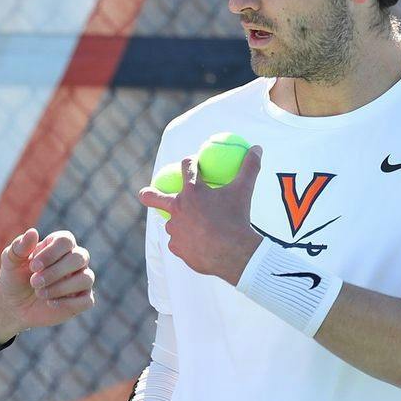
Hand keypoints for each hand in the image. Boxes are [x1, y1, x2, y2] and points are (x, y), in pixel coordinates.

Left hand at [0, 228, 94, 342]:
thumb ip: (19, 247)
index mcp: (59, 245)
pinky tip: (50, 303)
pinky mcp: (82, 300)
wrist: (14, 306)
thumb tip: (32, 232)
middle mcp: (75, 260)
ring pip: (86, 279)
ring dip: (61, 287)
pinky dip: (68, 303)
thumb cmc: (15, 278)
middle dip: (55, 272)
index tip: (33, 267)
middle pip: (79, 257)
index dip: (51, 253)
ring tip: (40, 293)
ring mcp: (80, 280)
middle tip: (34, 282)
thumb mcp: (11, 262)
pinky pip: (87, 301)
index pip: (66, 241)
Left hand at [139, 146, 263, 284]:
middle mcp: (178, 208)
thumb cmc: (237, 218)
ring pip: (173, 224)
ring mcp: (175, 229)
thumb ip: (249, 167)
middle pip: (155, 197)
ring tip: (194, 228)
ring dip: (180, 223)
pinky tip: (197, 245)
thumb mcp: (244, 189)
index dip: (190, 163)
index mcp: (192, 191)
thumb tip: (257, 148)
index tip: (193, 163)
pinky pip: (180, 243)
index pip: (187, 168)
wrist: (234, 252)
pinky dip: (187, 242)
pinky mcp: (177, 248)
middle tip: (143, 194)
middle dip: (148, 195)